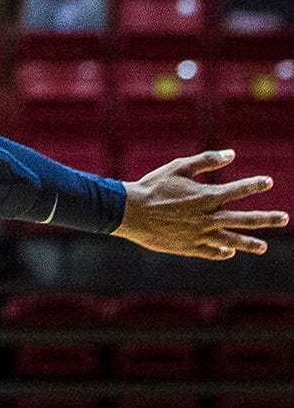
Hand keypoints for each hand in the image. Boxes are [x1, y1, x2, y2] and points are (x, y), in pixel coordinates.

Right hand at [114, 149, 287, 258]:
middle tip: (283, 218)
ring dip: (250, 243)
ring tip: (263, 247)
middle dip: (266, 218)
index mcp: (207, 197)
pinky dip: (222, 252)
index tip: (268, 181)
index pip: (239, 190)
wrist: (129, 212)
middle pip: (245, 219)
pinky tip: (229, 251)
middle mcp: (208, 218)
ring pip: (232, 241)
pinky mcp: (190, 247)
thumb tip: (231, 154)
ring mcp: (201, 235)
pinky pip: (212, 252)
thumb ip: (206, 161)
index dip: (255, 185)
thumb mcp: (177, 167)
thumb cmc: (152, 186)